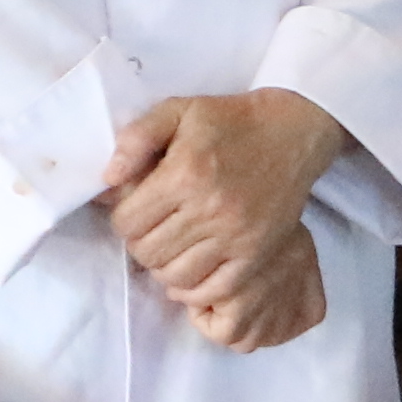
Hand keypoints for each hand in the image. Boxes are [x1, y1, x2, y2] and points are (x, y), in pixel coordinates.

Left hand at [103, 90, 349, 351]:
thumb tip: (107, 178)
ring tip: (172, 249)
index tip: (135, 210)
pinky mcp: (257, 254)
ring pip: (175, 277)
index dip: (122, 219)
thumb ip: (137, 138)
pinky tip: (193, 269)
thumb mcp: (178, 111)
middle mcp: (210, 209)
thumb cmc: (230, 121)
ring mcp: (236, 236)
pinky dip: (195, 289)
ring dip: (164, 267)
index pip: (128, 222)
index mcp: (185, 174)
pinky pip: (213, 290)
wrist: (294, 131)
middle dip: (140, 244)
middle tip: (153, 229)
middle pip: (148, 253)